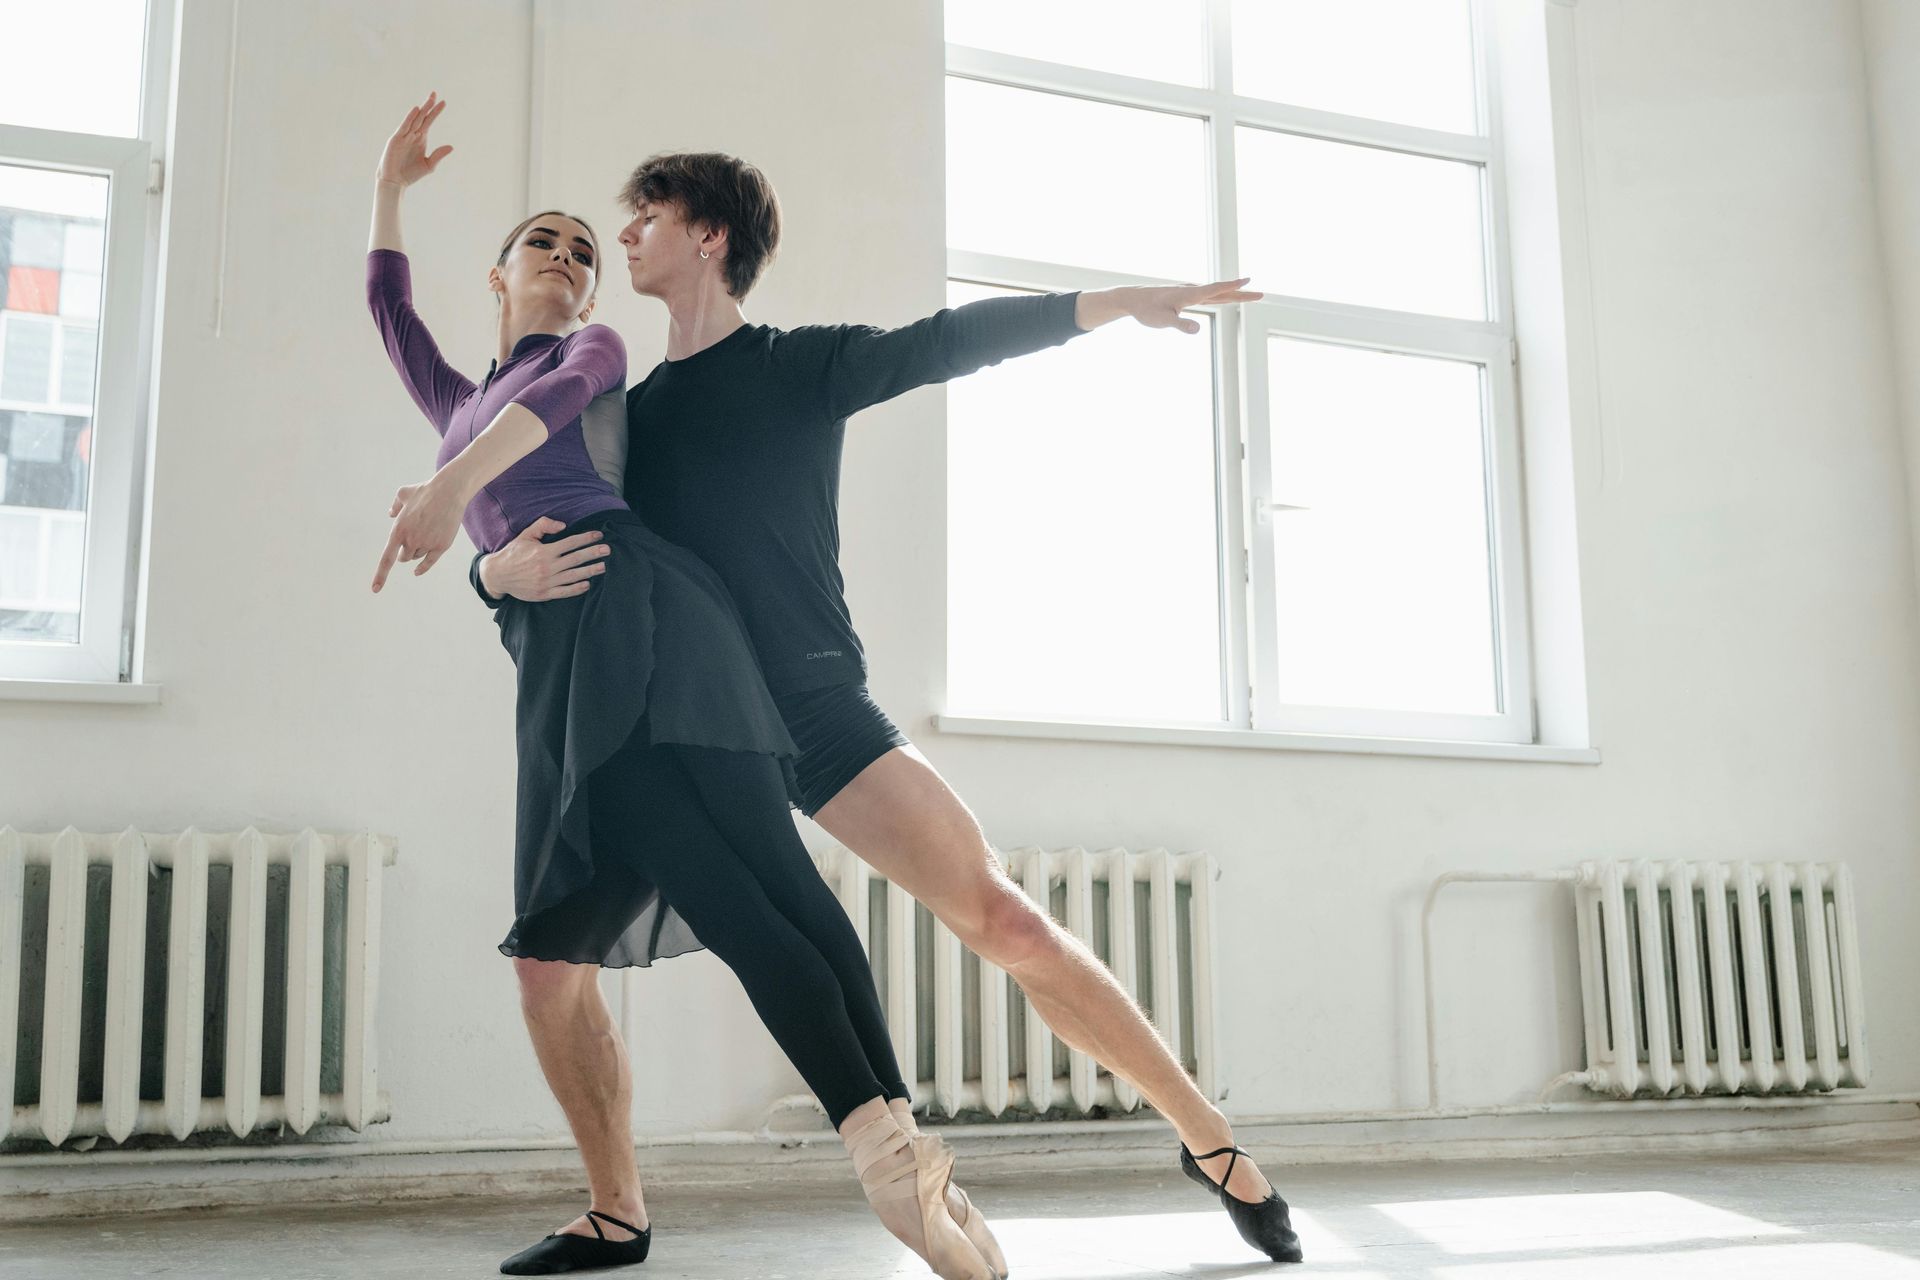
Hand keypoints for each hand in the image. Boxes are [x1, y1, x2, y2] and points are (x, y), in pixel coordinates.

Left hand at [371, 474, 467, 591]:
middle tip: (410, 540)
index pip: (386, 558)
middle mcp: (411, 540)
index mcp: (398, 530)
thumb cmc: (425, 490)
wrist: (448, 492)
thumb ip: (395, 506)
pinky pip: (429, 562)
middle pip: (403, 557)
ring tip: (425, 531)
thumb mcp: (403, 493)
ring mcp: (427, 544)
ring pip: (417, 556)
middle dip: (404, 552)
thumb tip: (391, 514)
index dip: (380, 575)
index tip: (375, 589)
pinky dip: (422, 568)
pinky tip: (417, 571)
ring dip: (417, 550)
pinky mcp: (441, 546)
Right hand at [376, 91, 452, 187]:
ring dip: (422, 109)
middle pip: (422, 117)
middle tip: (435, 94)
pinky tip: (416, 110)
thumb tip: (451, 146)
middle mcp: (412, 134)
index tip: (443, 102)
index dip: (435, 112)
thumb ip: (438, 155)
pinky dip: (410, 118)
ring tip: (429, 99)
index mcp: (421, 139)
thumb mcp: (428, 165)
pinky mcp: (396, 139)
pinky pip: (404, 126)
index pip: (429, 122)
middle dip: (429, 106)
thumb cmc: (410, 174)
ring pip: (414, 119)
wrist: (395, 181)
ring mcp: (404, 136)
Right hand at [479, 519, 611, 601]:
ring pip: (573, 575)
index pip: (570, 543)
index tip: (598, 535)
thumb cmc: (513, 553)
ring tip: (602, 566)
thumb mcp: (526, 535)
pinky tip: (587, 584)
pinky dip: (577, 588)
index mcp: (543, 551)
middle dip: (593, 553)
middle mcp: (547, 566)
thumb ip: (543, 525)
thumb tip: (563, 525)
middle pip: (576, 558)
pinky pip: (565, 591)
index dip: (586, 538)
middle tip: (608, 550)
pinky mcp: (544, 593)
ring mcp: (546, 581)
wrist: (497, 575)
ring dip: (590, 570)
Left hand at [1078, 278, 1264, 333]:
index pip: (1217, 290)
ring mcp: (1189, 294)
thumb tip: (1198, 330)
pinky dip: (1220, 296)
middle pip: (1222, 292)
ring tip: (1247, 294)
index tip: (1249, 281)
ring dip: (1233, 294)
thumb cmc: (1147, 310)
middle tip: (1261, 293)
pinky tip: (1223, 297)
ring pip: (1216, 294)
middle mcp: (1192, 291)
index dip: (1233, 287)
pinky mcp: (1184, 298)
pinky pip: (1208, 296)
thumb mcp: (1163, 320)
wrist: (1133, 299)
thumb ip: (1181, 324)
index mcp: (1190, 294)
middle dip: (1241, 294)